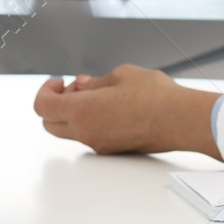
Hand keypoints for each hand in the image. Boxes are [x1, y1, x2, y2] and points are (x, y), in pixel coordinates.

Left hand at [32, 65, 221, 158]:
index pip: (42, 106)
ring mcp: (99, 144)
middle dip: (54, 103)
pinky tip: (109, 106)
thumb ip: (94, 81)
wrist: (182, 120)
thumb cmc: (156, 96)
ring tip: (96, 94)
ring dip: (72, 113)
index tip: (58, 81)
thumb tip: (82, 85)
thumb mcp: (121, 75)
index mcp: (82, 111)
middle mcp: (86, 132)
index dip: (45, 90)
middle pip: (49, 123)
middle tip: (72, 88)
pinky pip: (88, 136)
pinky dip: (88, 121)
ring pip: (69, 131)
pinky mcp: (112, 149)